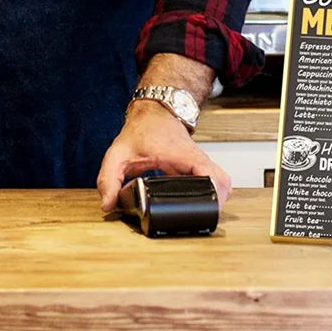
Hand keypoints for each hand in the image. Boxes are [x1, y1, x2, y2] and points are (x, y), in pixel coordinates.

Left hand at [97, 101, 231, 211]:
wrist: (154, 112)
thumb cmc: (141, 131)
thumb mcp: (118, 154)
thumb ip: (108, 180)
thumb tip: (108, 205)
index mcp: (183, 156)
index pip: (210, 175)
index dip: (212, 194)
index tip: (206, 209)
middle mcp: (197, 159)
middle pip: (223, 183)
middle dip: (218, 203)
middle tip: (204, 218)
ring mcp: (200, 162)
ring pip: (223, 182)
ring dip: (219, 198)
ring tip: (205, 214)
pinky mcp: (199, 165)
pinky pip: (215, 179)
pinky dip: (214, 191)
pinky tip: (201, 202)